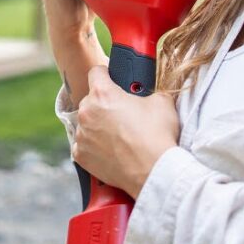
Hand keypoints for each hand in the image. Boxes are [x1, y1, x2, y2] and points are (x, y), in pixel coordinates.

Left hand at [73, 65, 178, 198]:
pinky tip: (111, 149)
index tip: (112, 80)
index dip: (106, 75)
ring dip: (98, 125)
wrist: (154, 171)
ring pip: (87, 123)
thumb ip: (149, 91)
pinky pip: (84, 145)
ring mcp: (82, 136)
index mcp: (102, 94)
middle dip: (105, 104)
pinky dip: (94, 146)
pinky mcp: (81, 156)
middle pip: (91, 100)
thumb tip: (149, 93)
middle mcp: (86, 112)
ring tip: (119, 135)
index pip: (96, 72)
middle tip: (123, 113)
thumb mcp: (161, 101)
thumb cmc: (157, 136)